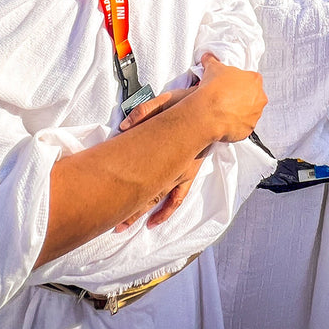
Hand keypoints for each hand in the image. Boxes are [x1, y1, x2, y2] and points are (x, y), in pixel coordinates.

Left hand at [116, 87, 203, 229]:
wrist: (217, 108)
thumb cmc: (190, 104)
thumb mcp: (167, 101)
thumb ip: (144, 112)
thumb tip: (124, 126)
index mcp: (169, 152)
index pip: (145, 179)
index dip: (129, 195)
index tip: (112, 206)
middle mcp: (176, 168)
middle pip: (151, 195)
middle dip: (133, 212)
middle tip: (118, 226)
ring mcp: (182, 172)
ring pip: (161, 200)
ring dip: (144, 214)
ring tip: (127, 226)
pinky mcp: (188, 173)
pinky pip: (177, 198)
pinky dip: (167, 211)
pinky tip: (156, 220)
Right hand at [194, 52, 265, 143]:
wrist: (209, 112)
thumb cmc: (214, 89)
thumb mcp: (213, 67)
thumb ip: (213, 61)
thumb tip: (208, 57)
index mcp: (254, 80)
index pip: (251, 79)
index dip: (239, 82)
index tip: (231, 86)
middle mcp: (259, 98)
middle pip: (253, 96)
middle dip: (242, 97)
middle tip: (227, 98)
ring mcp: (255, 115)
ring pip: (250, 112)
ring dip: (240, 112)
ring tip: (225, 111)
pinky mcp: (248, 129)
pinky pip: (243, 126)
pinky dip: (236, 125)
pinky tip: (225, 121)